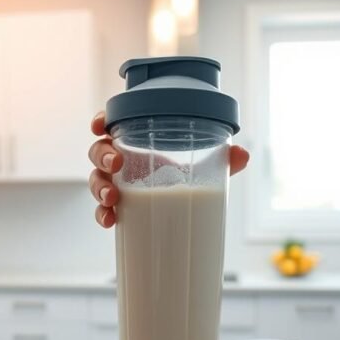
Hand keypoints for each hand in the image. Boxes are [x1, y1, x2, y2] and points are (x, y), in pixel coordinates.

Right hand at [87, 112, 249, 227]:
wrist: (181, 207)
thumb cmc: (183, 176)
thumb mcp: (202, 167)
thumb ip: (221, 160)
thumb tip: (242, 154)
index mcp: (137, 140)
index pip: (113, 122)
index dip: (101, 119)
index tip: (99, 124)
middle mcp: (122, 159)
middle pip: (99, 151)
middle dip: (103, 156)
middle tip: (116, 163)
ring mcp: (116, 184)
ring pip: (96, 180)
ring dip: (100, 187)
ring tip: (112, 197)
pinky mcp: (117, 207)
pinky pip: (102, 210)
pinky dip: (103, 215)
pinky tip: (111, 220)